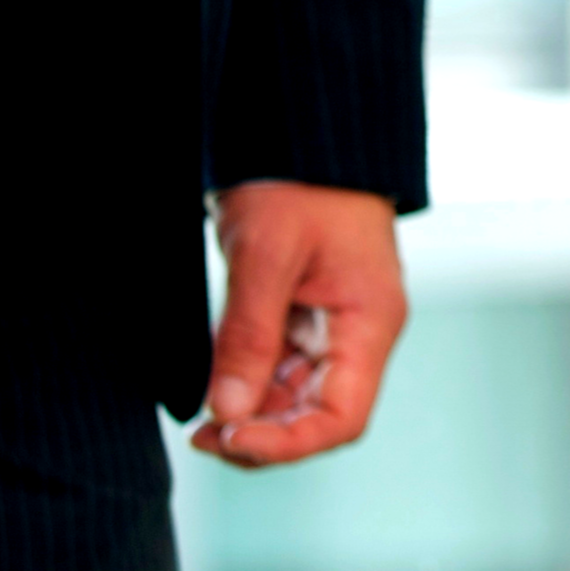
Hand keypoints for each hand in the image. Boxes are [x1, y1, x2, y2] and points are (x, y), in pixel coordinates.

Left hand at [194, 179, 408, 467]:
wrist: (300, 126)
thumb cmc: (298, 179)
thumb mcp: (267, 254)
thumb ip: (248, 336)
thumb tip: (227, 410)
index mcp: (369, 322)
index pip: (342, 417)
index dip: (289, 444)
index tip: (230, 437)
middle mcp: (357, 332)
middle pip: (317, 413)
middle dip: (262, 432)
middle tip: (201, 434)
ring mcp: (330, 322)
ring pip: (293, 393)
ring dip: (249, 410)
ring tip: (200, 413)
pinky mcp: (302, 309)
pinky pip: (277, 363)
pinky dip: (244, 379)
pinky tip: (211, 378)